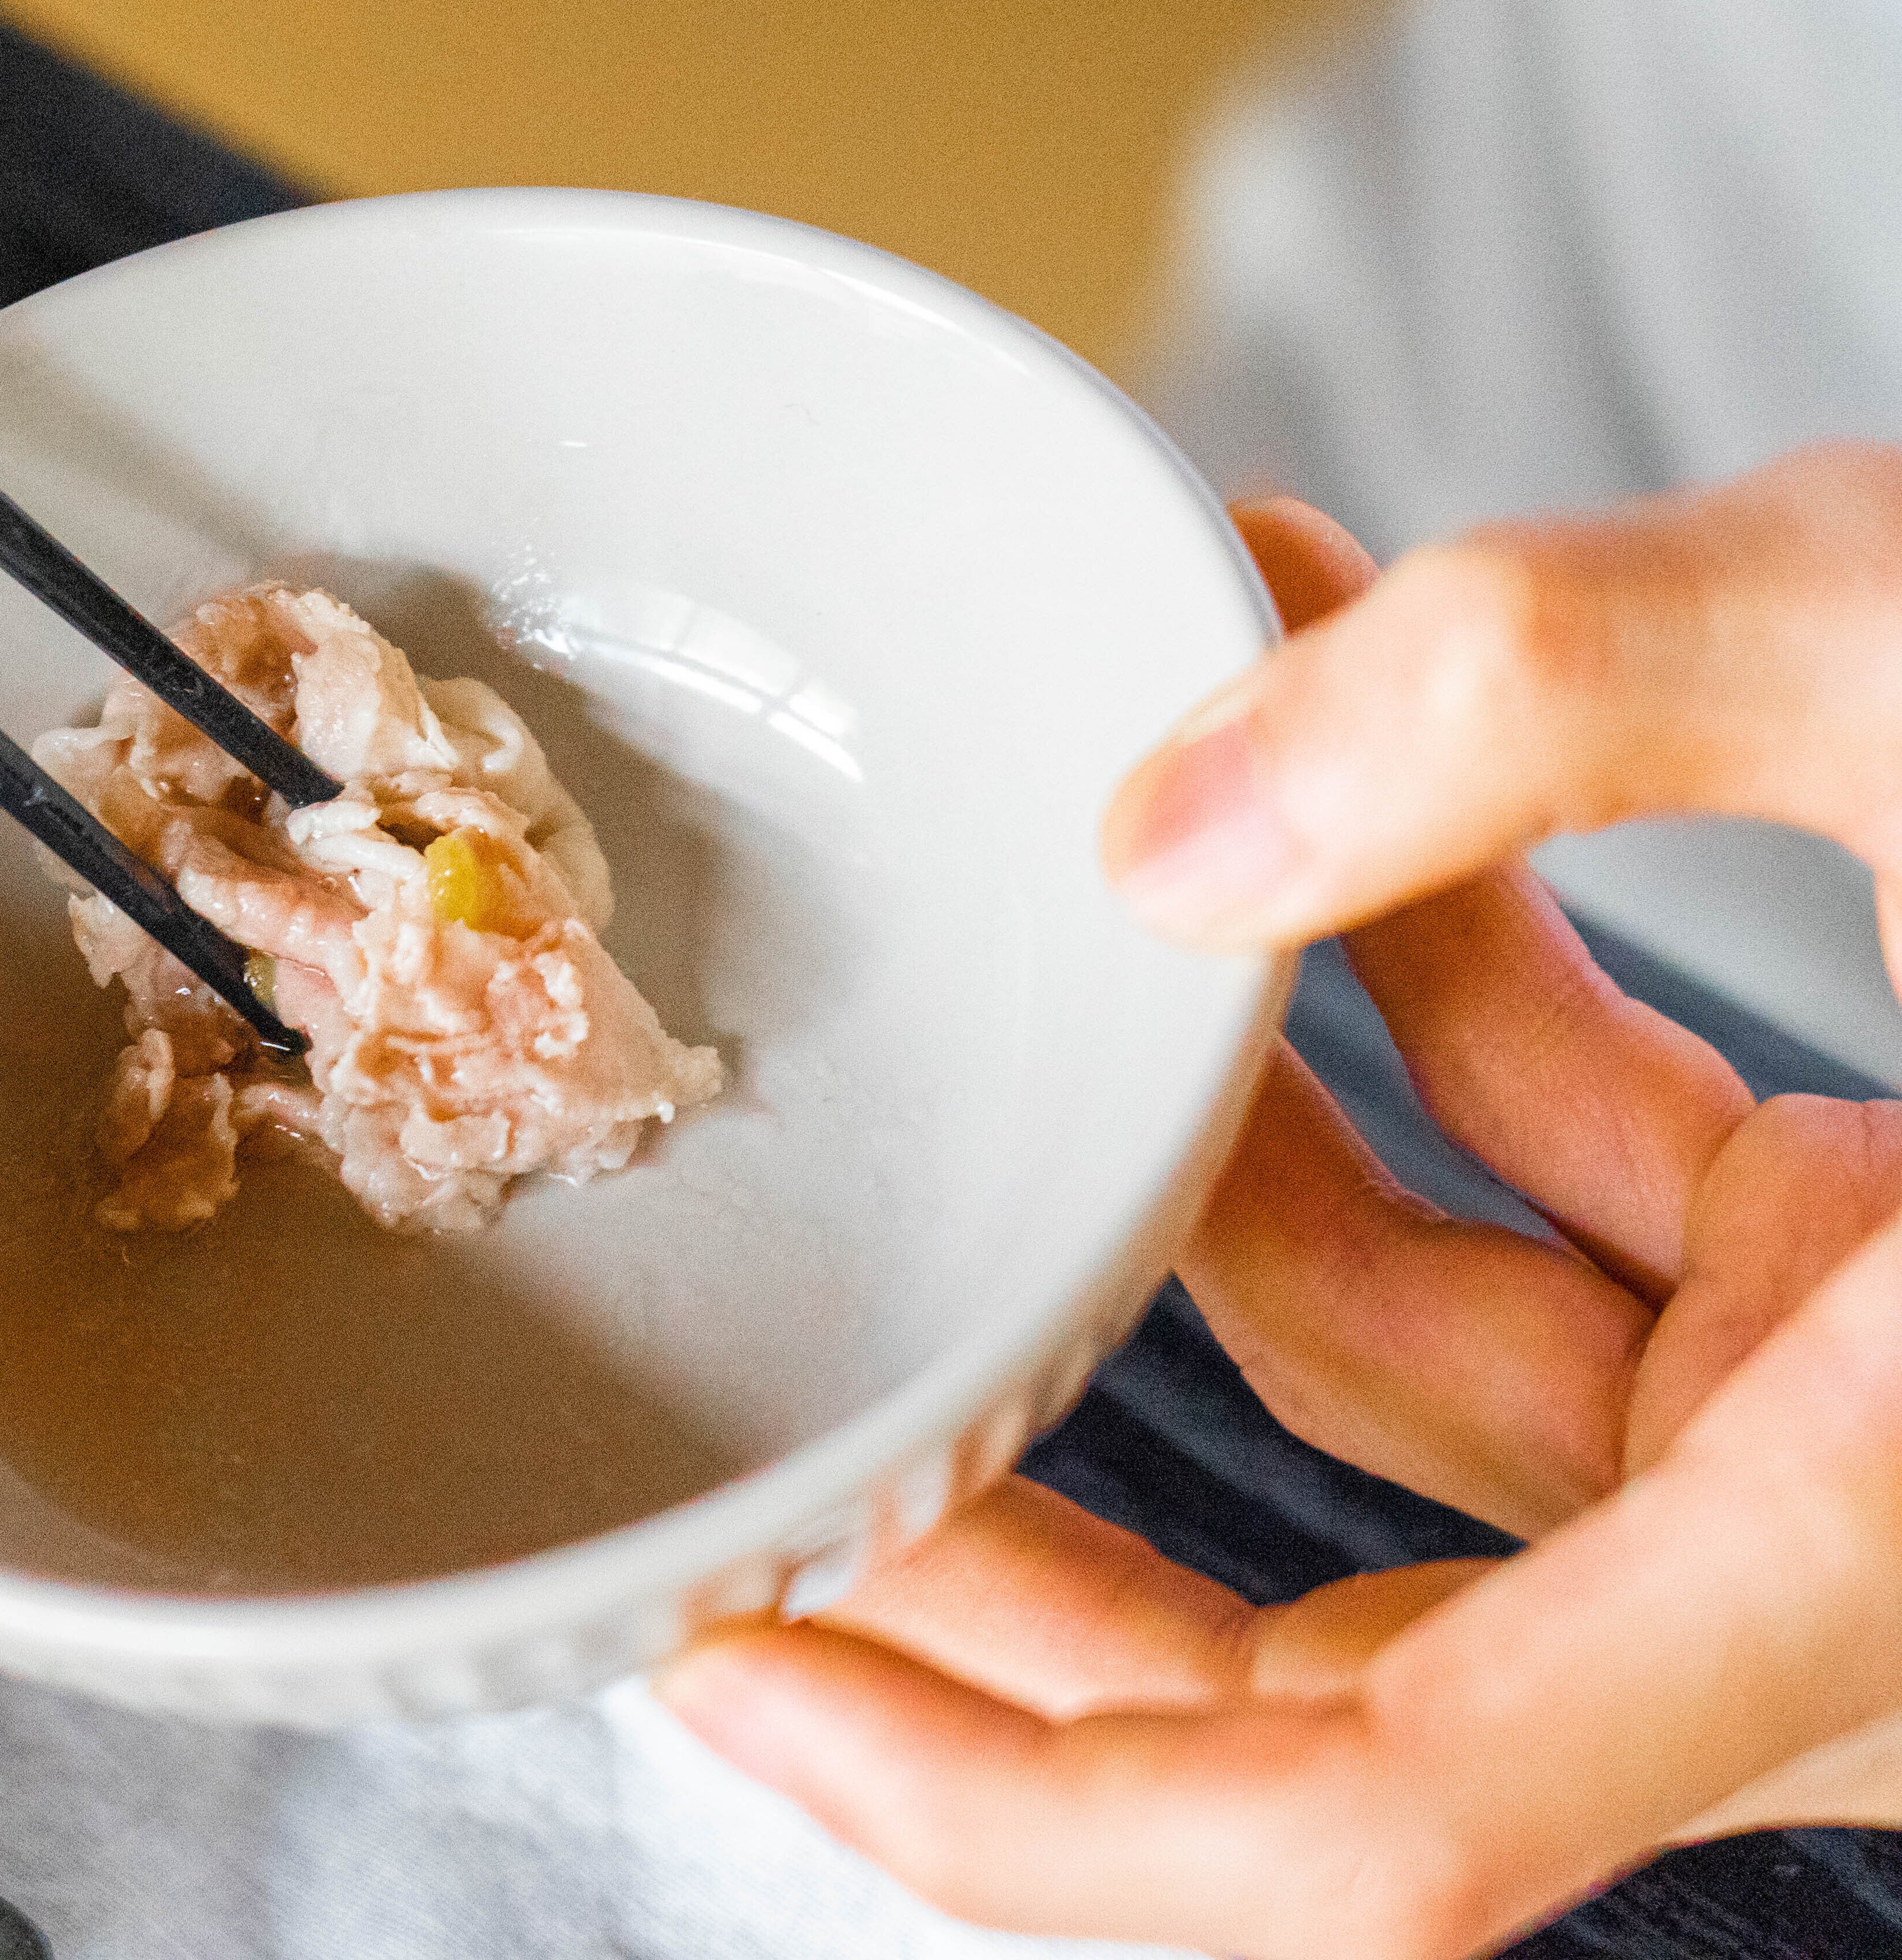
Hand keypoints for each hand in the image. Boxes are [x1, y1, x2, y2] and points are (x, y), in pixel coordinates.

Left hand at [661, 450, 1901, 1957]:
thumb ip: (1569, 693)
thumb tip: (1178, 794)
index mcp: (1901, 1542)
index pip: (1373, 1836)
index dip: (1007, 1809)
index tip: (744, 1675)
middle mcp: (1867, 1547)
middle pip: (1319, 1632)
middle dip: (1043, 1450)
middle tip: (798, 1300)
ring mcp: (1866, 1420)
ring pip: (1411, 1368)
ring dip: (1222, 1117)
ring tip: (1110, 812)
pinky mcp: (1881, 1276)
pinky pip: (1565, 1201)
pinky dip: (1436, 1001)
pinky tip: (1331, 712)